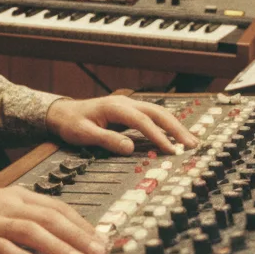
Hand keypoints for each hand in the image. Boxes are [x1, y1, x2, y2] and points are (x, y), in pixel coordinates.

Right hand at [0, 187, 107, 253]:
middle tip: (97, 251)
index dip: (80, 222)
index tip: (99, 237)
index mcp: (16, 196)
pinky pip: (5, 249)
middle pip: (49, 218)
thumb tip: (59, 233)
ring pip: (31, 231)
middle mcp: (7, 205)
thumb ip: (27, 216)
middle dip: (77, 235)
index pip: (56, 206)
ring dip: (57, 246)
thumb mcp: (0, 207)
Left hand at [45, 95, 199, 154]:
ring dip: (175, 126)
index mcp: (114, 107)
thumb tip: (129, 148)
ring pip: (158, 113)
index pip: (142, 120)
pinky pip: (153, 117)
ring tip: (191, 142)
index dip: (158, 135)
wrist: (62, 113)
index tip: (170, 150)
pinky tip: (176, 135)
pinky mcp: (130, 112)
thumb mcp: (84, 134)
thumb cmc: (71, 123)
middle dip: (176, 128)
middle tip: (192, 145)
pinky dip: (167, 125)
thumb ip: (106, 139)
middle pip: (157, 112)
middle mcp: (125, 103)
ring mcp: (129, 106)